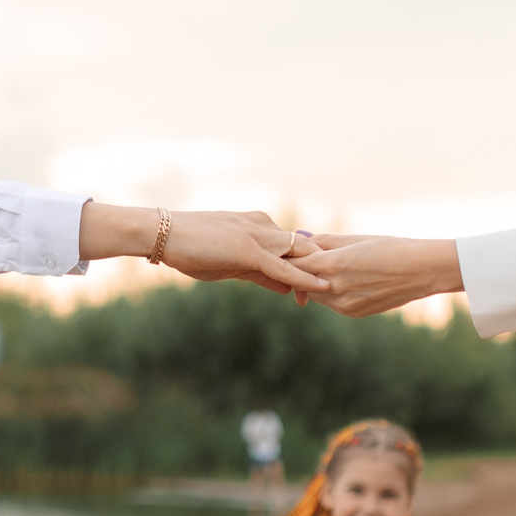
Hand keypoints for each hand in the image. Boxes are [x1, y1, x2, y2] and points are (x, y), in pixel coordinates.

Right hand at [79, 203, 327, 295]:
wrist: (164, 235)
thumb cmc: (190, 248)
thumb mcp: (231, 265)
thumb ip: (261, 274)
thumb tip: (287, 287)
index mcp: (259, 227)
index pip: (295, 246)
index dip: (314, 264)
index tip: (333, 279)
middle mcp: (264, 227)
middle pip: (306, 247)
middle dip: (328, 265)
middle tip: (351, 283)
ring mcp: (258, 237)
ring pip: (300, 254)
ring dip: (323, 272)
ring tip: (349, 285)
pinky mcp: (250, 250)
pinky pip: (284, 266)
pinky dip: (304, 278)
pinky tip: (322, 288)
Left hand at [291, 234, 463, 317]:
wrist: (420, 271)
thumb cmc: (390, 247)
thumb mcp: (355, 239)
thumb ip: (326, 242)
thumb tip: (304, 240)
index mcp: (331, 264)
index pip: (293, 264)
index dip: (290, 257)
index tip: (290, 251)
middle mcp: (333, 288)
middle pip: (300, 281)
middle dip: (301, 271)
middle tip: (309, 258)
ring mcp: (343, 304)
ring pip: (315, 293)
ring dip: (315, 282)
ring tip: (333, 267)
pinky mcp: (352, 312)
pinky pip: (331, 302)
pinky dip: (331, 292)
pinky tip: (349, 280)